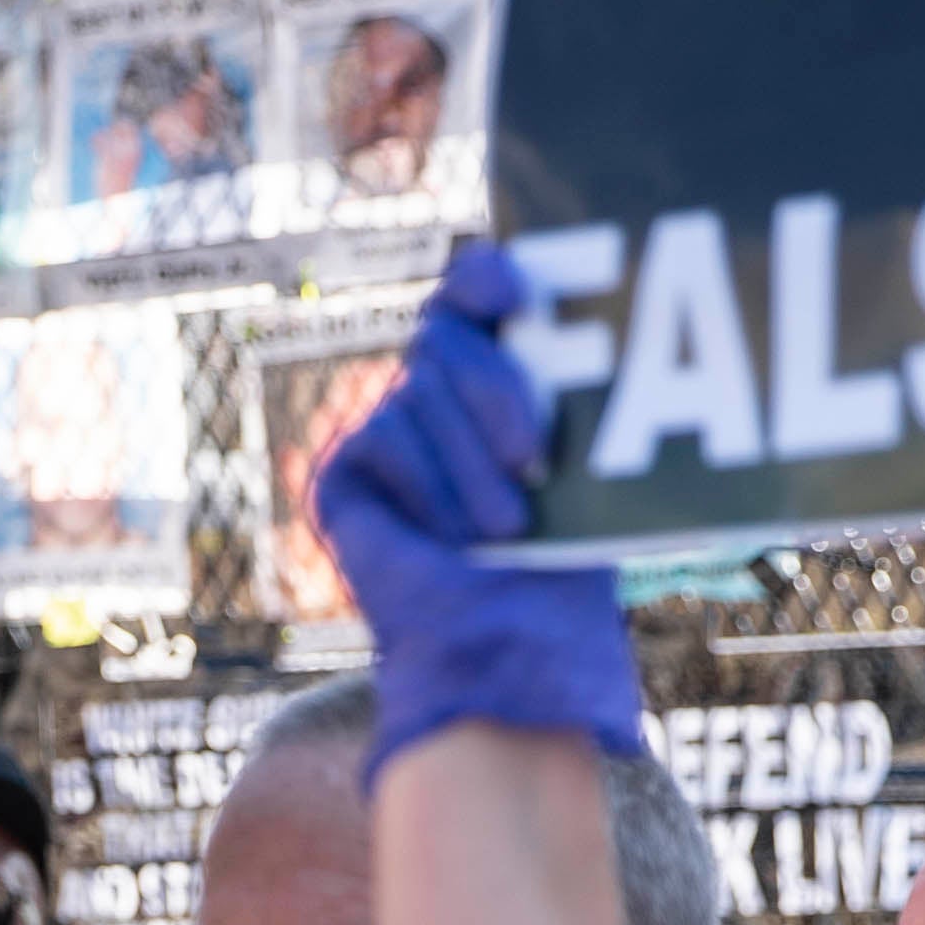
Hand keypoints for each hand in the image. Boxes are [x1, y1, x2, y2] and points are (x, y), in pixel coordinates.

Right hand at [316, 243, 645, 770]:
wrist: (506, 648)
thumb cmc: (558, 565)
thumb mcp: (576, 453)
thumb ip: (556, 380)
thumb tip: (576, 310)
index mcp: (494, 381)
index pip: (473, 292)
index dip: (484, 276)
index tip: (519, 291)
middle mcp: (436, 400)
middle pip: (444, 332)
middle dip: (495, 387)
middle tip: (534, 457)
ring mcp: (390, 433)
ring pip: (420, 383)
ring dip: (472, 461)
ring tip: (503, 530)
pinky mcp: (348, 472)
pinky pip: (387, 435)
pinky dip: (429, 485)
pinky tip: (444, 539)